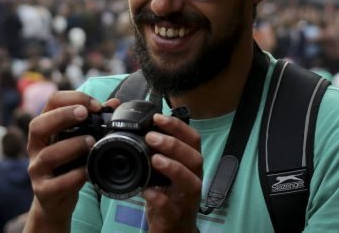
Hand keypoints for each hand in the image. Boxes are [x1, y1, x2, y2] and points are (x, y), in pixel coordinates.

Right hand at [25, 91, 116, 230]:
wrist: (55, 201)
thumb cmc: (67, 165)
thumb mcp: (77, 141)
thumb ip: (94, 122)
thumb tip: (115, 104)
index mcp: (44, 129)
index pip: (51, 103)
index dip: (72, 98)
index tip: (95, 105)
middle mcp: (35, 147)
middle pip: (38, 125)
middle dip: (62, 116)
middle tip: (85, 114)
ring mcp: (36, 169)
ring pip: (47, 155)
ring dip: (72, 145)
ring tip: (91, 143)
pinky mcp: (43, 191)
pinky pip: (56, 184)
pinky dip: (74, 177)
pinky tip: (87, 171)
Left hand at [142, 113, 202, 232]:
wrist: (173, 230)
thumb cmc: (169, 198)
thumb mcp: (165, 172)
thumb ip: (159, 153)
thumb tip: (143, 130)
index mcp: (190, 166)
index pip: (192, 140)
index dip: (178, 126)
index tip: (158, 117)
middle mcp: (193, 180)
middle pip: (194, 158)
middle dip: (174, 144)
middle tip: (151, 137)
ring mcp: (187, 200)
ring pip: (191, 182)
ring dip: (174, 167)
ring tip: (155, 159)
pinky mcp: (176, 217)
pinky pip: (171, 208)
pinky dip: (160, 198)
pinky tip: (148, 191)